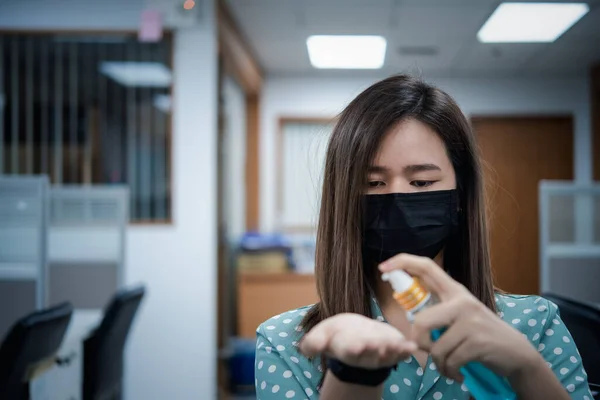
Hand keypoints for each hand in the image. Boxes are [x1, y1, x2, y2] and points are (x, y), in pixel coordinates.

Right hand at [299, 313, 416, 368]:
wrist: (357, 337)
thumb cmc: (339, 334)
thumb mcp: (323, 334)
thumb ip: (315, 342)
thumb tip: (304, 348)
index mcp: (345, 348)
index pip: (347, 349)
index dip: (352, 348)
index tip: (355, 345)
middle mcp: (363, 354)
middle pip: (368, 352)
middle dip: (373, 349)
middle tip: (376, 345)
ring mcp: (380, 354)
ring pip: (386, 354)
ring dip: (391, 350)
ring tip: (397, 345)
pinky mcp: (393, 351)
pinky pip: (401, 353)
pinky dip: (406, 351)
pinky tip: (412, 347)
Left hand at [379, 254, 543, 382]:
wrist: (516, 354)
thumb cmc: (481, 335)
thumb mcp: (460, 316)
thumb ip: (439, 312)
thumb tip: (409, 316)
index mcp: (455, 291)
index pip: (427, 267)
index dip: (403, 262)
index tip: (383, 267)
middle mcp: (462, 301)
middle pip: (421, 321)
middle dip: (419, 344)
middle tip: (429, 352)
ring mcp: (471, 320)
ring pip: (434, 347)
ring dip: (438, 364)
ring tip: (449, 365)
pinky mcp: (477, 341)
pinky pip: (448, 361)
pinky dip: (449, 372)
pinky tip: (458, 372)